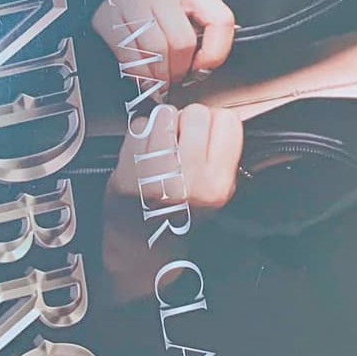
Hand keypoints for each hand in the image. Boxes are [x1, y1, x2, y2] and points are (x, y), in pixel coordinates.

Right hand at [93, 0, 235, 87]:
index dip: (215, 52)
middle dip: (180, 69)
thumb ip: (202, 29)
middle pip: (182, 42)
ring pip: (157, 52)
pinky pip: (130, 57)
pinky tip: (143, 74)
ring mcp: (133, 1)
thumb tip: (205, 66)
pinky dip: (140, 74)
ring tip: (161, 78)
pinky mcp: (109, 17)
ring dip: (160, 76)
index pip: (219, 20)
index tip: (203, 65)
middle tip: (177, 76)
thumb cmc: (154, 0)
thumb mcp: (184, 4)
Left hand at [109, 103, 245, 212]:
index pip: (227, 120)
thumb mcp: (216, 192)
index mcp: (216, 185)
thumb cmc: (179, 215)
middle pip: (197, 112)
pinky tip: (146, 154)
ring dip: (165, 126)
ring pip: (168, 113)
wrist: (142, 243)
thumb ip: (223, 154)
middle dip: (189, 123)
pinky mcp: (129, 169)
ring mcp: (157, 173)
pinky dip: (141, 134)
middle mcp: (188, 180)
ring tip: (164, 150)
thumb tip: (218, 117)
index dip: (216, 124)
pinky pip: (141, 125)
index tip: (207, 136)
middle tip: (182, 145)